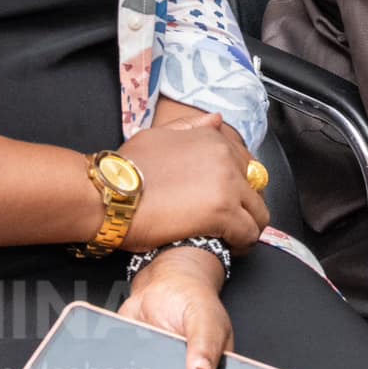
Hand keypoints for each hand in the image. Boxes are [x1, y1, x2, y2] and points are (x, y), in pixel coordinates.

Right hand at [118, 110, 268, 252]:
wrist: (108, 194)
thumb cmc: (125, 170)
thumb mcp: (158, 136)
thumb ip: (191, 127)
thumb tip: (215, 120)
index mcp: (212, 138)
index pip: (246, 164)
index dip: (238, 186)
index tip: (227, 200)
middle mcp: (225, 158)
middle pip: (256, 189)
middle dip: (245, 207)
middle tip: (230, 223)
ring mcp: (227, 184)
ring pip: (259, 213)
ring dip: (247, 227)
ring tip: (231, 239)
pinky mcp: (223, 212)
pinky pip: (249, 233)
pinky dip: (241, 244)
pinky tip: (227, 248)